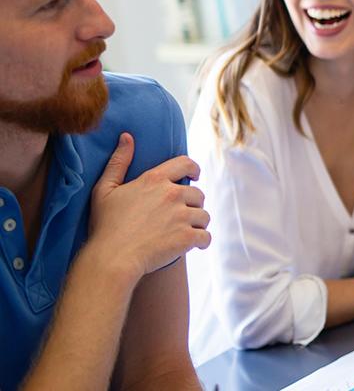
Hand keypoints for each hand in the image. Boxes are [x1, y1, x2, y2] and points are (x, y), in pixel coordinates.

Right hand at [87, 133, 210, 280]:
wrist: (111, 259)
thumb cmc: (105, 226)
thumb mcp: (105, 190)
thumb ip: (118, 162)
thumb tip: (127, 137)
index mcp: (155, 180)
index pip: (186, 163)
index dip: (194, 169)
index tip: (195, 176)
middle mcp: (172, 194)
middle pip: (198, 194)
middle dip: (191, 205)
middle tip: (178, 217)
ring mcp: (182, 216)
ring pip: (203, 216)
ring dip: (197, 224)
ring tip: (182, 232)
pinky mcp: (188, 237)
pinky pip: (205, 237)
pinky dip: (200, 241)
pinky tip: (192, 245)